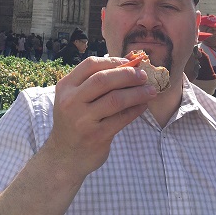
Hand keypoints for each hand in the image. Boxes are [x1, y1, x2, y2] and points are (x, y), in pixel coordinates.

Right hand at [46, 56, 156, 182]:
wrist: (64, 156)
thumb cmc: (75, 120)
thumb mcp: (75, 97)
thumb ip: (96, 79)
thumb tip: (129, 60)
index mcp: (66, 86)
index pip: (90, 65)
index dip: (113, 61)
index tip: (129, 62)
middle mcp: (71, 101)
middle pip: (103, 80)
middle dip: (127, 75)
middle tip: (144, 76)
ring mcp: (83, 119)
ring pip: (115, 99)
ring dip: (137, 93)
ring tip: (150, 90)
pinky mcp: (96, 136)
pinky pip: (121, 118)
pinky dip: (135, 109)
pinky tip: (143, 105)